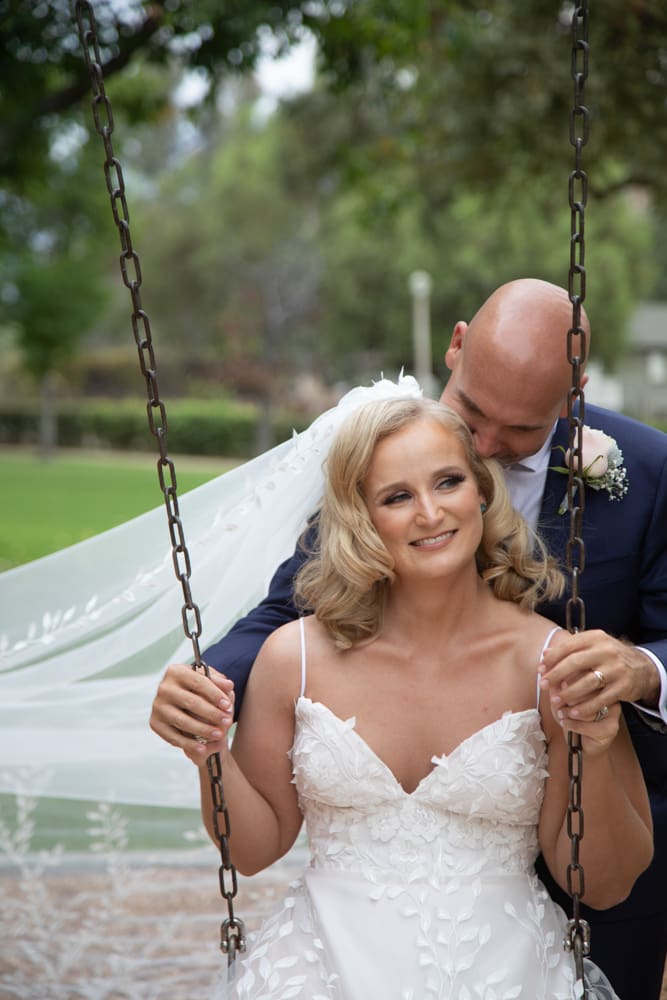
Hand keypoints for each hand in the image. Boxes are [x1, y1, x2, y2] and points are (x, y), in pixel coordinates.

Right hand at [149, 662, 234, 763]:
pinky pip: (173, 736)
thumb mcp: (209, 681)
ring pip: (182, 721)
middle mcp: (164, 688)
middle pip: (191, 702)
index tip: (228, 705)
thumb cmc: (198, 690)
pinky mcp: (155, 723)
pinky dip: (188, 744)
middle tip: (227, 722)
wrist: (182, 704)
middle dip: (212, 713)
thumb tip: (228, 685)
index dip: (215, 694)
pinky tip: (202, 748)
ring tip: (219, 734)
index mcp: (176, 672)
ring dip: (202, 730)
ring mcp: (158, 706)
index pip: (198, 682)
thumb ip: (219, 682)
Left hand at [539, 629, 659, 716]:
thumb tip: (545, 655)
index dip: (552, 659)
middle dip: (555, 675)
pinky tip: (573, 712)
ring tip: (555, 701)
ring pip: (587, 683)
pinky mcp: (623, 687)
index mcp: (596, 638)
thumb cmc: (608, 657)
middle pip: (575, 663)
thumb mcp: (593, 646)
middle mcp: (607, 651)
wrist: (642, 668)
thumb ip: (570, 649)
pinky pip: (600, 700)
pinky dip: (585, 708)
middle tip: (543, 685)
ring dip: (568, 694)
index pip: (568, 646)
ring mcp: (616, 669)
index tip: (540, 670)